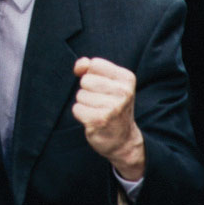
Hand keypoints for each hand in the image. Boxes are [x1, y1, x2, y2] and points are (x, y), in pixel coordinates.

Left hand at [72, 57, 144, 177]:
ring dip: (84, 104)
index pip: (95, 64)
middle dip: (87, 91)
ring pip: (80, 95)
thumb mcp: (108, 82)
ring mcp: (113, 107)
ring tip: (99, 112)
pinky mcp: (100, 120)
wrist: (123, 140)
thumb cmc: (112, 106)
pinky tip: (94, 121)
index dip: (91, 74)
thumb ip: (90, 68)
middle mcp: (124, 92)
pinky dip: (81, 115)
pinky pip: (77, 109)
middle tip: (101, 103)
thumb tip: (79, 67)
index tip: (102, 87)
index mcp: (127, 78)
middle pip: (85, 80)